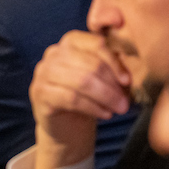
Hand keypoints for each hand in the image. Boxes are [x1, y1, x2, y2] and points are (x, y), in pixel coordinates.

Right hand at [28, 31, 131, 168]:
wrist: (67, 127)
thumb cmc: (89, 97)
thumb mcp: (103, 78)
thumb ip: (113, 68)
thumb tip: (129, 74)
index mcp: (71, 42)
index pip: (96, 44)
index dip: (114, 62)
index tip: (128, 80)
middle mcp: (53, 53)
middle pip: (90, 64)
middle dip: (112, 84)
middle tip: (126, 102)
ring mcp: (43, 72)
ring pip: (81, 81)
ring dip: (105, 97)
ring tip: (119, 109)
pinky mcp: (39, 93)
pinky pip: (71, 98)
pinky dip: (92, 107)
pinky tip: (105, 114)